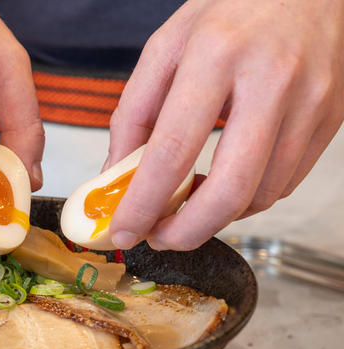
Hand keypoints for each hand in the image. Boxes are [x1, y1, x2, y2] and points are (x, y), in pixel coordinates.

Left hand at [106, 0, 343, 250]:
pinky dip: (248, 199)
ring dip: (216, 217)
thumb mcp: (167, 45)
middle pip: (229, 188)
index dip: (144, 202)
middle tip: (159, 237)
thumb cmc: (232, 10)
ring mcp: (310, 102)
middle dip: (186, 231)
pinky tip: (223, 185)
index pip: (173, 150)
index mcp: (216, 54)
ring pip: (261, 194)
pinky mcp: (331, 119)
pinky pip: (285, 183)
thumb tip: (115, 175)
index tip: (122, 231)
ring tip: (186, 207)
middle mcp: (270, 80)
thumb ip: (134, 112)